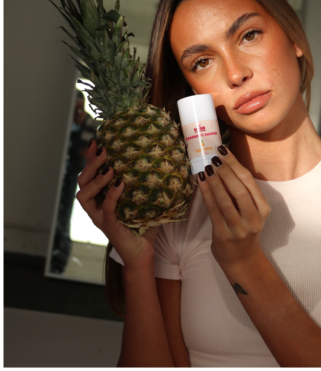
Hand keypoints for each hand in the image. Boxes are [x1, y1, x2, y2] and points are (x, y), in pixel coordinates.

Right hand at [76, 139, 159, 270]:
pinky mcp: (108, 227)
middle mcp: (95, 206)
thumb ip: (147, 183)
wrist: (143, 252)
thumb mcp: (143, 200)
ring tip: (108, 168)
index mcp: (100, 197)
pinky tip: (119, 184)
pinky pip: (105, 209)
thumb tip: (166, 161)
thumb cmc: (143, 225)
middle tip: (102, 150)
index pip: (90, 174)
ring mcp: (99, 217)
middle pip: (82, 181)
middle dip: (90, 164)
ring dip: (96, 180)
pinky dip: (111, 196)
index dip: (89, 157)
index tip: (96, 140)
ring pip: (84, 196)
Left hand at [198, 145, 270, 268]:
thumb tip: (224, 162)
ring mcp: (239, 228)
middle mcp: (254, 218)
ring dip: (215, 181)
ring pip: (226, 200)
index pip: (249, 181)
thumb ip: (242, 191)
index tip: (224, 150)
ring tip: (207, 167)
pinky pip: (214, 210)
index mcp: (263, 209)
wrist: (241, 258)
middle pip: (239, 189)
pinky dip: (206, 194)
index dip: (235, 164)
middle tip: (214, 157)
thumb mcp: (251, 210)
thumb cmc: (244, 227)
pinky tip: (201, 182)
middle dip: (225, 171)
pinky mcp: (224, 234)